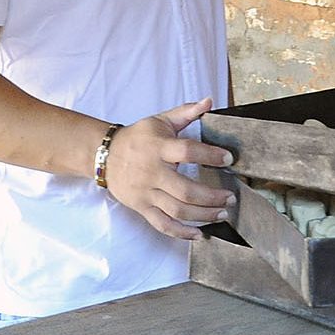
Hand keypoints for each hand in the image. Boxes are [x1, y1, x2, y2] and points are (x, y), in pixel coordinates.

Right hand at [102, 98, 236, 239]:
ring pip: (177, 210)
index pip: (188, 151)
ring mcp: (146, 193)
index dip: (210, 155)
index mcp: (159, 147)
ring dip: (203, 215)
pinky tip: (199, 233)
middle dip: (211, 197)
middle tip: (230, 197)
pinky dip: (181, 232)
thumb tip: (208, 101)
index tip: (228, 159)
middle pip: (185, 191)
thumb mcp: (160, 120)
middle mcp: (152, 172)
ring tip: (222, 213)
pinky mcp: (141, 208)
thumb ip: (186, 112)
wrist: (104, 156)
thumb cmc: (138, 138)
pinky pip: (162, 224)